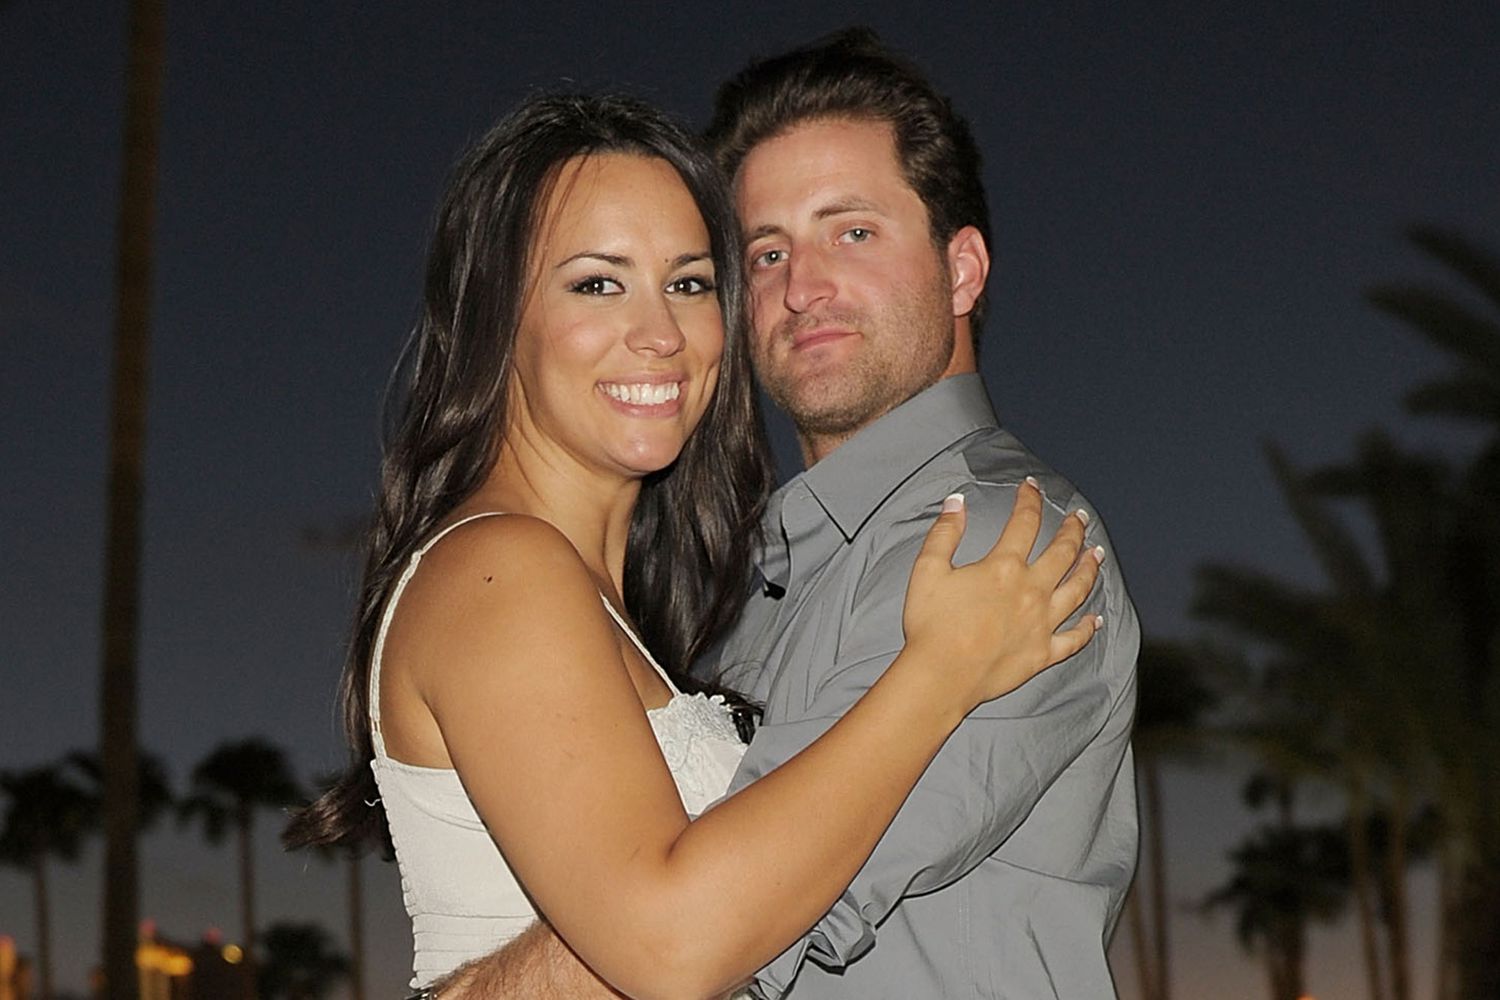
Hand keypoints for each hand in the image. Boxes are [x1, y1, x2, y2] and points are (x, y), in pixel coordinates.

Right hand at [902, 478, 1101, 706]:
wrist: (941, 675)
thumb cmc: (931, 625)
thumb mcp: (928, 570)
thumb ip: (945, 533)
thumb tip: (957, 503)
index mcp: (1003, 567)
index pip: (1024, 523)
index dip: (1030, 500)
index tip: (1032, 487)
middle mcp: (1030, 591)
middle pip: (1062, 553)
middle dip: (1072, 530)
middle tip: (1079, 518)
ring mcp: (1041, 623)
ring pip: (1077, 590)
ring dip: (1089, 569)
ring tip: (1097, 554)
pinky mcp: (1043, 653)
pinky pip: (1074, 639)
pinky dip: (1088, 629)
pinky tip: (1096, 620)